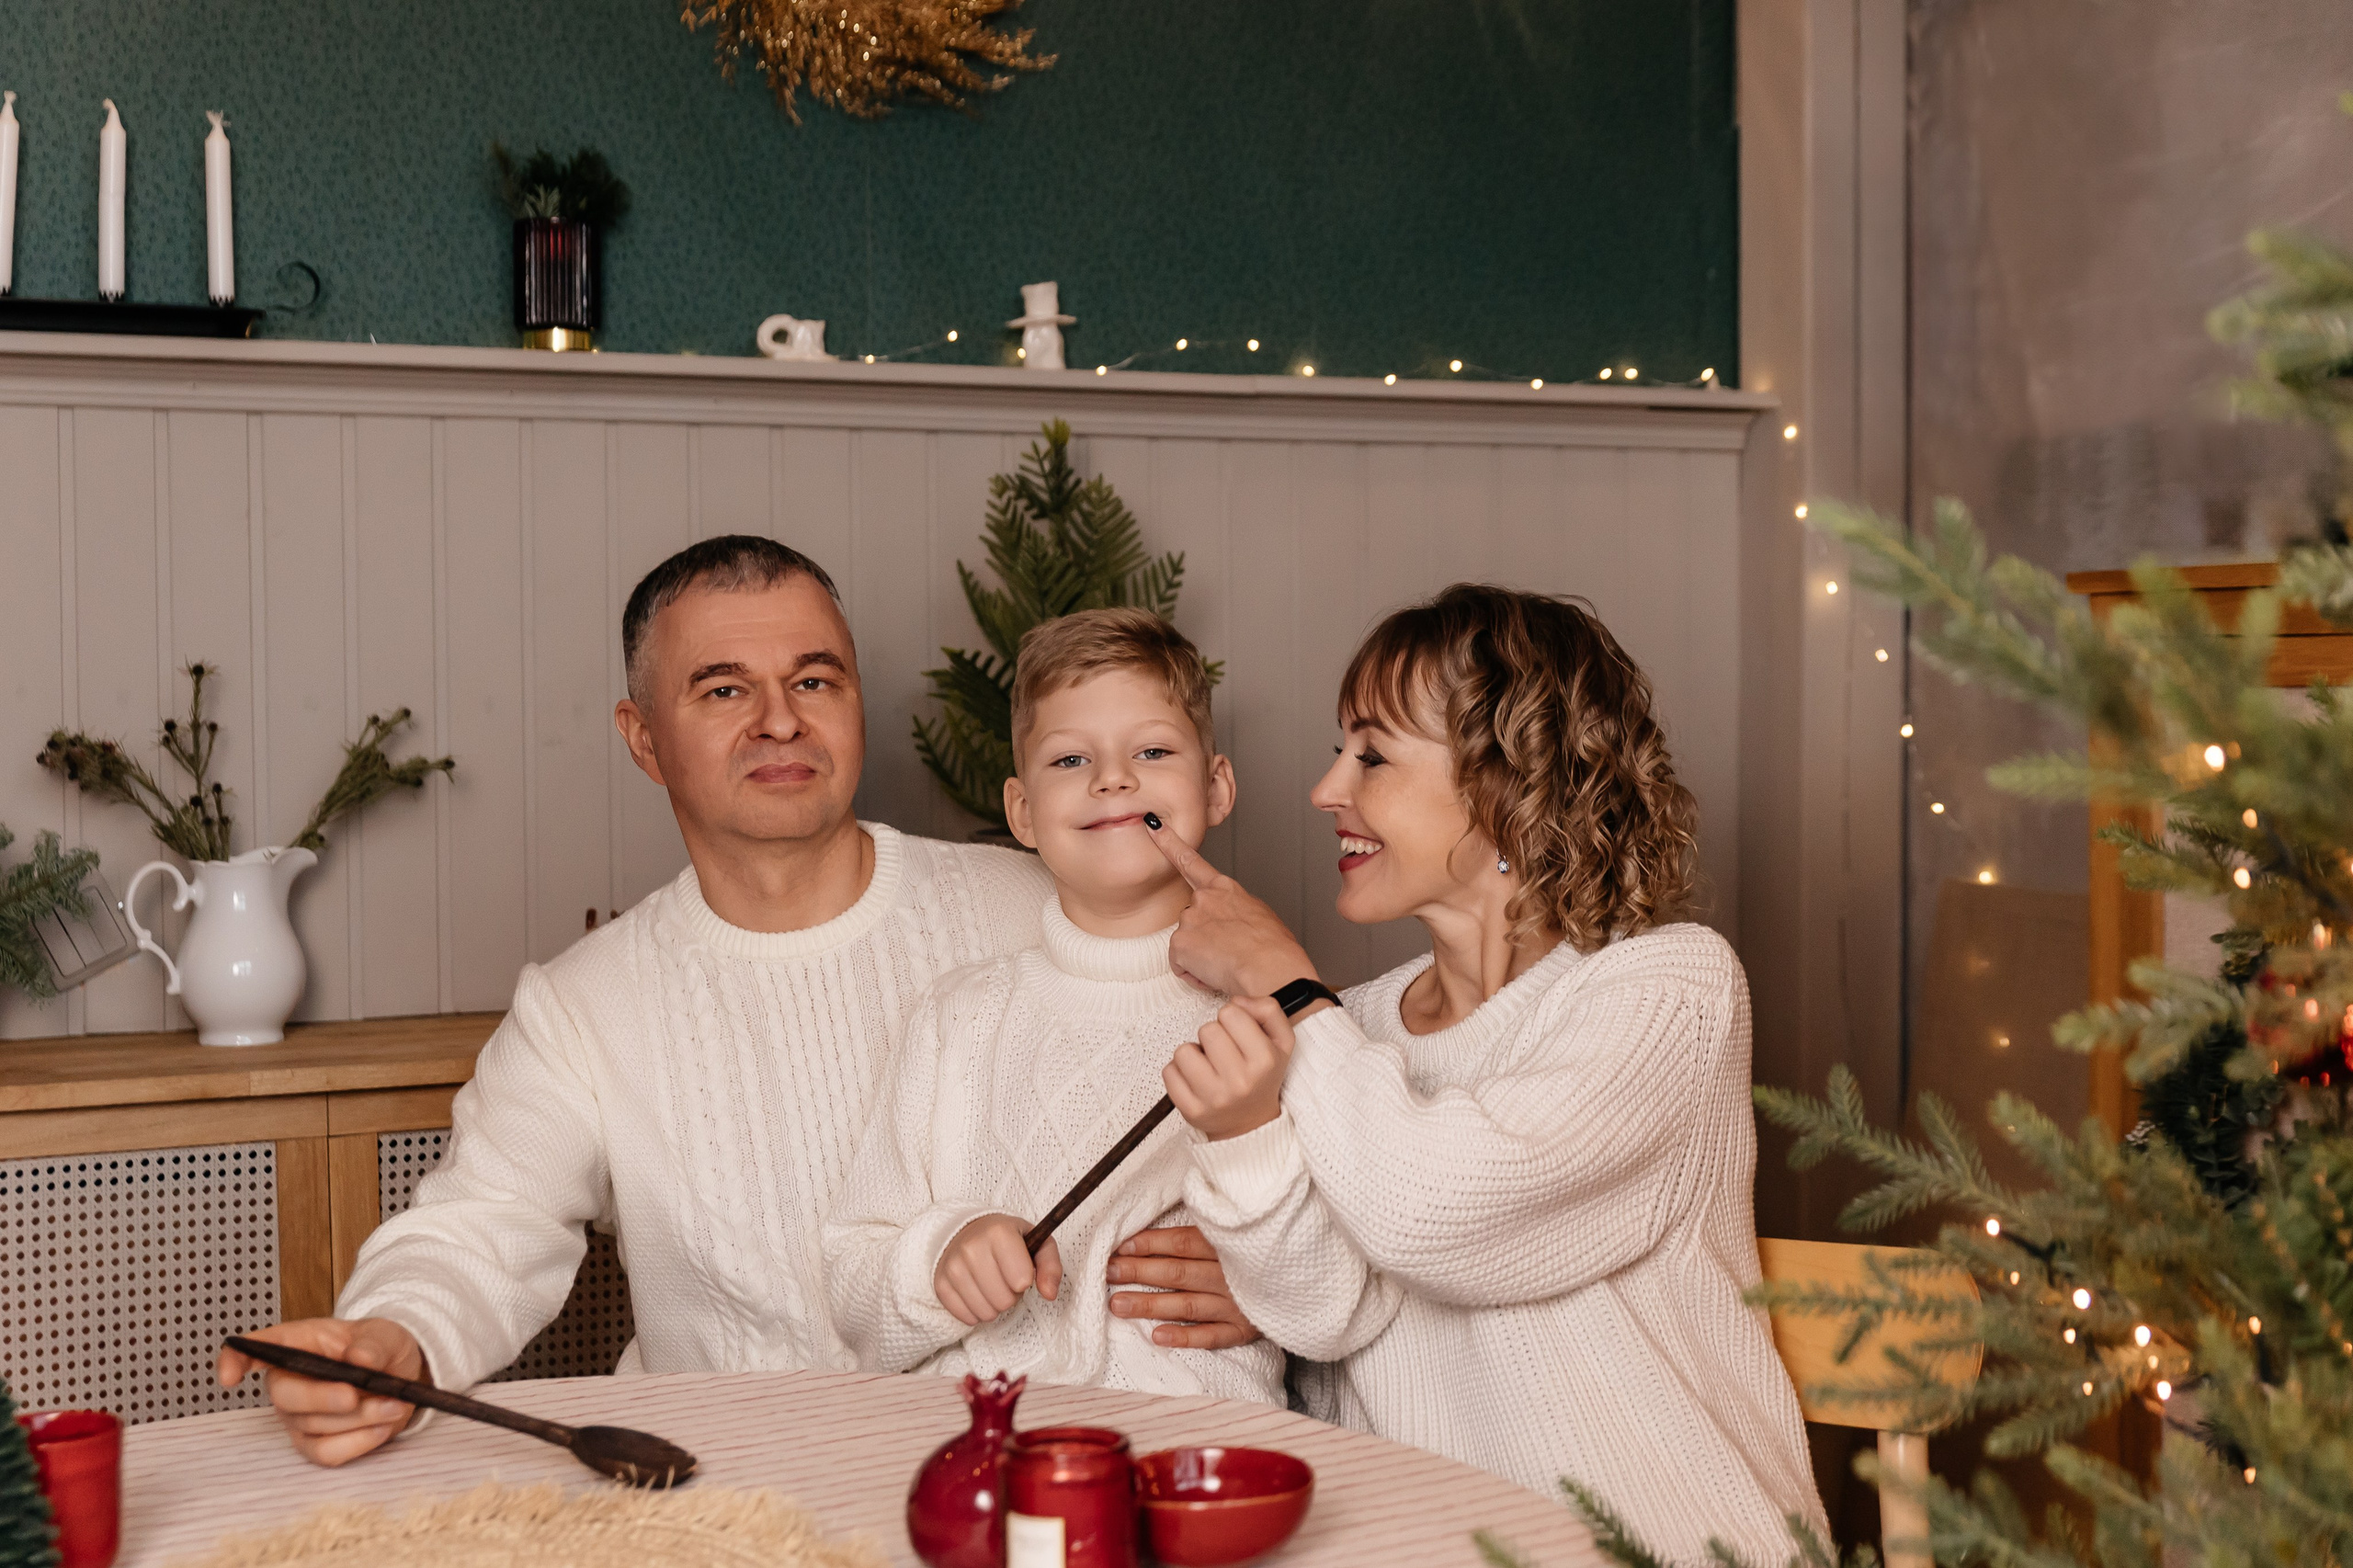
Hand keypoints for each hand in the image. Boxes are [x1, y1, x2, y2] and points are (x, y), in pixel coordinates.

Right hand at [215, 1317, 425, 1466]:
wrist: (400, 1378)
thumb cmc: (380, 1350)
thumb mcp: (385, 1334)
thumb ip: (373, 1343)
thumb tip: (359, 1358)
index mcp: (297, 1345)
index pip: (254, 1348)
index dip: (235, 1360)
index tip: (230, 1375)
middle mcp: (288, 1382)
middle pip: (285, 1397)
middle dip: (321, 1398)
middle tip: (355, 1395)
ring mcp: (297, 1417)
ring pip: (314, 1427)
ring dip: (358, 1419)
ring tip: (393, 1404)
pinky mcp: (314, 1444)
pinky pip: (326, 1453)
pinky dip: (359, 1442)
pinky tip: (382, 1427)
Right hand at [935, 1214, 1062, 1325]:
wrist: (967, 1232)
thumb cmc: (1009, 1240)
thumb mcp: (1038, 1244)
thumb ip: (1051, 1266)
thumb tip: (1050, 1294)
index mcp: (999, 1232)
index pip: (1022, 1280)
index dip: (1025, 1280)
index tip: (1019, 1268)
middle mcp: (972, 1248)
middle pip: (1004, 1301)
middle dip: (1010, 1295)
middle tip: (1005, 1278)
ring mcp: (953, 1267)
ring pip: (986, 1313)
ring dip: (994, 1305)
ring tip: (992, 1285)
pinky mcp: (940, 1284)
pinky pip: (966, 1317)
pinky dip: (976, 1311)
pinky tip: (977, 1293)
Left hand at [1107, 1225, 1263, 1348]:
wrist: (1305, 1285)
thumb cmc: (1258, 1254)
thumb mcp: (1237, 1235)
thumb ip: (1204, 1232)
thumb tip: (1157, 1230)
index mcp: (1228, 1246)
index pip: (1183, 1243)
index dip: (1152, 1244)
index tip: (1121, 1246)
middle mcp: (1231, 1276)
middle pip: (1178, 1273)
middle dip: (1140, 1272)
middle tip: (1109, 1272)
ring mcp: (1238, 1305)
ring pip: (1187, 1305)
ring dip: (1150, 1305)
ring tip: (1117, 1305)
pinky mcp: (1244, 1331)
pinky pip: (1211, 1337)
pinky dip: (1185, 1337)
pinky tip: (1157, 1337)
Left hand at [1145, 820, 1319, 998]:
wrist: (1272, 969)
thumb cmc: (1275, 950)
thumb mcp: (1261, 918)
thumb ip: (1237, 911)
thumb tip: (1232, 923)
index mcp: (1226, 889)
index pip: (1191, 861)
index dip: (1169, 842)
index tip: (1153, 826)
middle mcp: (1204, 898)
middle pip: (1191, 920)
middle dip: (1203, 938)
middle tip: (1228, 953)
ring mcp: (1190, 918)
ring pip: (1187, 945)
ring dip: (1201, 959)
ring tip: (1228, 964)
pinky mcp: (1180, 943)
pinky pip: (1181, 965)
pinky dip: (1195, 975)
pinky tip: (1216, 974)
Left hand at [1166, 996, 1294, 1139]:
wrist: (1250, 1124)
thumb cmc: (1262, 1076)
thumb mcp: (1281, 1041)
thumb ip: (1268, 1010)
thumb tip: (1237, 1001)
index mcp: (1264, 1060)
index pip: (1230, 1013)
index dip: (1231, 1019)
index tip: (1237, 1035)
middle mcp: (1240, 1081)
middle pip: (1206, 1029)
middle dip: (1212, 1036)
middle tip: (1223, 1053)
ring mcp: (1214, 1098)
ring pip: (1183, 1050)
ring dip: (1193, 1054)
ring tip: (1208, 1065)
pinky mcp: (1191, 1110)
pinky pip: (1169, 1072)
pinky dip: (1178, 1071)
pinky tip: (1195, 1080)